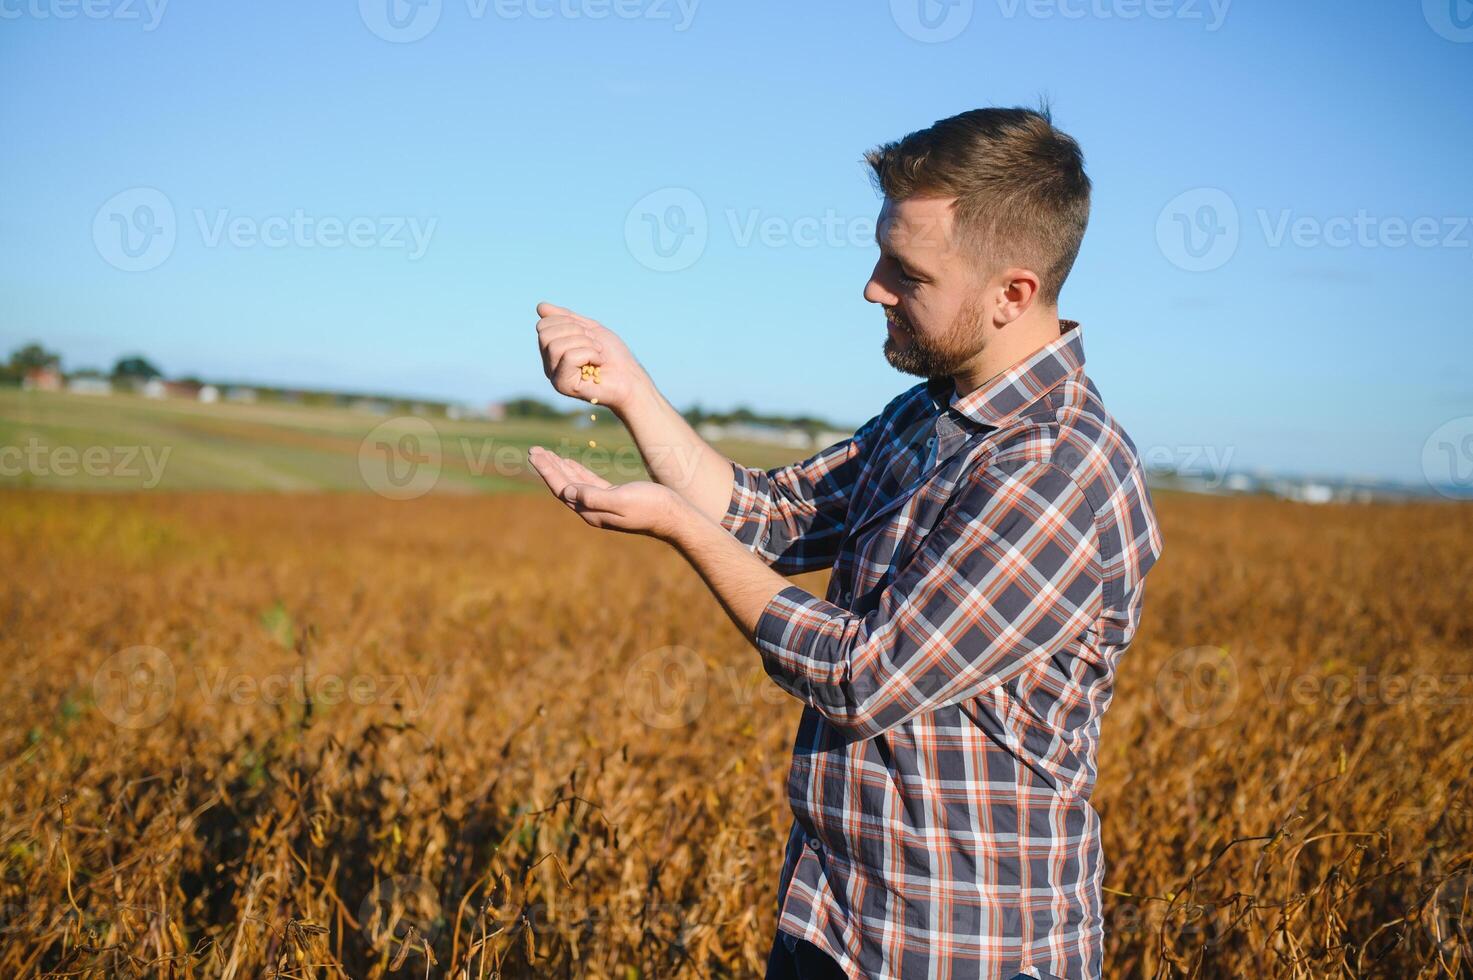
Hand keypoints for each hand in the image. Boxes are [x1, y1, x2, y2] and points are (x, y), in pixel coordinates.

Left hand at [527, 446, 690, 540]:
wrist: (674, 517)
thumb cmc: (651, 507)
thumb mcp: (621, 500)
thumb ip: (594, 497)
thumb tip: (567, 493)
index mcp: (592, 511)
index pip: (562, 488)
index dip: (547, 471)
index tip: (535, 454)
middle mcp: (592, 510)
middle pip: (563, 486)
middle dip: (548, 467)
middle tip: (533, 450)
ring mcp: (602, 505)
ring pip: (573, 484)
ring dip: (559, 468)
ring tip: (546, 454)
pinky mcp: (613, 498)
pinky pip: (587, 483)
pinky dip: (577, 471)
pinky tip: (571, 463)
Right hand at [535, 302, 650, 414]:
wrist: (630, 378)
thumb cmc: (613, 355)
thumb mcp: (589, 328)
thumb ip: (566, 318)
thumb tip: (540, 306)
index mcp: (552, 350)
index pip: (543, 325)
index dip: (569, 322)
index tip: (589, 334)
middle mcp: (549, 364)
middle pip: (545, 334)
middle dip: (577, 332)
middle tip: (594, 344)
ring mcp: (554, 376)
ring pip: (556, 345)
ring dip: (585, 344)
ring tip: (598, 354)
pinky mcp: (563, 385)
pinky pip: (569, 357)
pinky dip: (590, 354)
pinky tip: (598, 364)